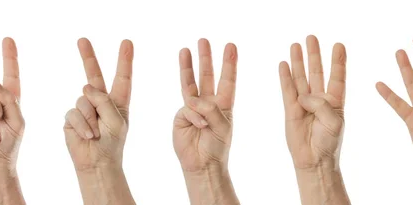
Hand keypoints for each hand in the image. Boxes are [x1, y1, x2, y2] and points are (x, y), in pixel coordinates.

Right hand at [64, 38, 132, 170]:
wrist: (97, 162)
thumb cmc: (112, 143)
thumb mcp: (117, 121)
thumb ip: (104, 101)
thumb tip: (85, 86)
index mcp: (117, 101)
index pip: (122, 78)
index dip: (124, 60)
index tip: (127, 42)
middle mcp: (100, 101)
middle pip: (94, 75)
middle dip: (88, 57)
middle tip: (82, 39)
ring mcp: (84, 108)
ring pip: (84, 100)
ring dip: (92, 118)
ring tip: (97, 132)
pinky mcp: (72, 117)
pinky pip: (75, 113)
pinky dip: (83, 124)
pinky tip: (88, 135)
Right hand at [173, 39, 237, 171]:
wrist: (202, 163)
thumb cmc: (217, 146)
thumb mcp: (222, 125)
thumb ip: (211, 109)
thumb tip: (194, 100)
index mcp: (223, 104)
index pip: (227, 80)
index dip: (229, 63)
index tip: (231, 46)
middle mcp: (208, 103)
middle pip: (207, 76)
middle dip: (205, 58)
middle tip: (204, 40)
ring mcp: (193, 108)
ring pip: (190, 83)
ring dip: (187, 66)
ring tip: (184, 50)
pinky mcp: (181, 116)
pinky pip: (188, 108)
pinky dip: (195, 116)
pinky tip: (199, 126)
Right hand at [279, 35, 346, 168]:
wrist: (314, 160)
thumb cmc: (329, 143)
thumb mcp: (334, 121)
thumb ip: (321, 104)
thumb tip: (303, 96)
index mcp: (336, 101)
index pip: (337, 76)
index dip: (338, 61)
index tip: (339, 45)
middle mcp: (320, 99)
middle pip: (317, 71)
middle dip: (314, 55)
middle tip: (311, 38)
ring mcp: (304, 103)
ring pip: (301, 77)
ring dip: (298, 61)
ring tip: (296, 44)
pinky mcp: (290, 109)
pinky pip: (287, 89)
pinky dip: (285, 76)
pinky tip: (283, 64)